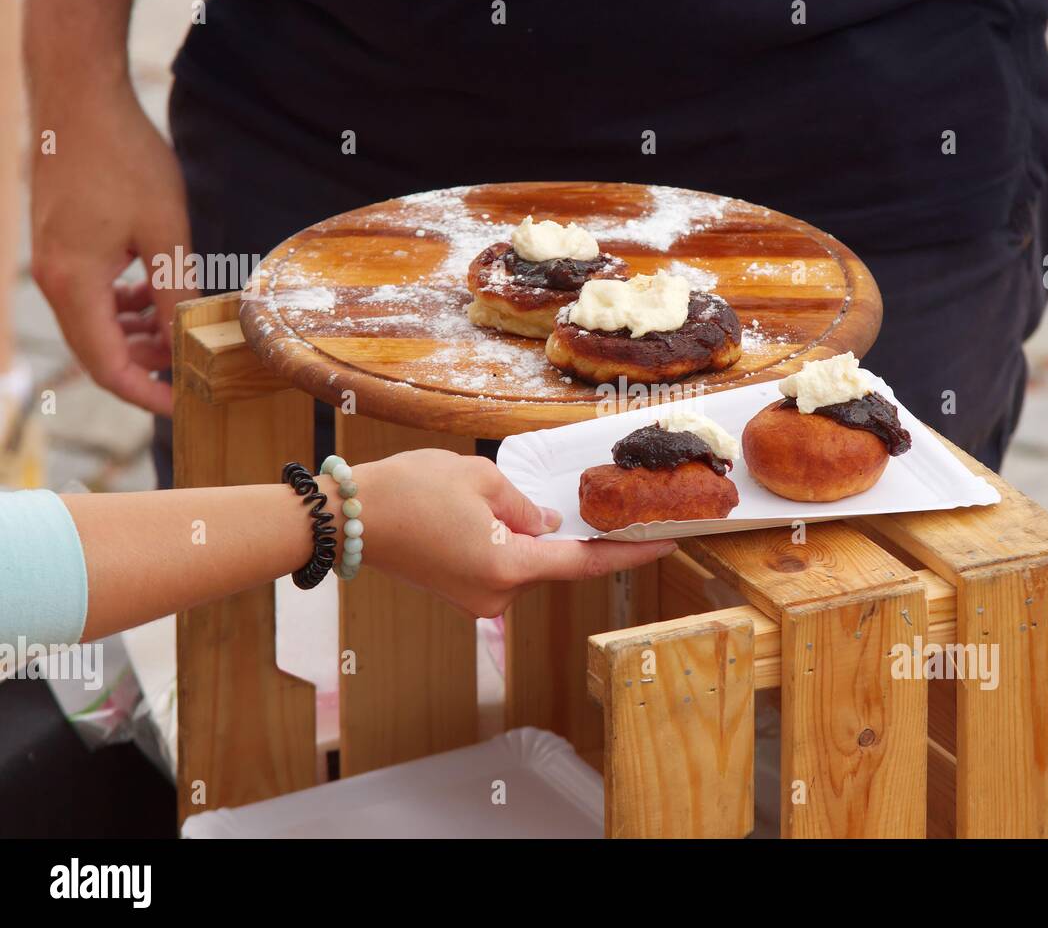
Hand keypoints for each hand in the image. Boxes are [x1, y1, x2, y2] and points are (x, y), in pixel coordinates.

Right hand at [29, 81, 192, 415]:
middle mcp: (54, 279)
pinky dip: (123, 306)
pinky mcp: (61, 245)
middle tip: (195, 369)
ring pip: (96, 324)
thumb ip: (175, 291)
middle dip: (147, 367)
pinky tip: (157, 298)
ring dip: (138, 335)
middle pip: (99, 352)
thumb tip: (189, 339)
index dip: (148, 395)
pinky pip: (91, 295)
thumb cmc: (123, 156)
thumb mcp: (166, 232)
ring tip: (183, 333)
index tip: (186, 406)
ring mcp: (53, 261)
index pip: (108, 368)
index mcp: (73, 283)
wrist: (79, 95)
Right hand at [352, 449, 676, 616]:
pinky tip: (484, 512)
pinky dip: (506, 541)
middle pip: (552, 562)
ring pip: (523, 561)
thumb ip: (526, 506)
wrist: (346, 518)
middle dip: (566, 529)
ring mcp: (475, 600)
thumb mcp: (481, 480)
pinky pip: (499, 565)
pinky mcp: (458, 592)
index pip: (585, 563)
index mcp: (508, 568)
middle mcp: (496, 596)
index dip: (630, 552)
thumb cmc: (409, 491)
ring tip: (492, 494)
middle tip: (577, 494)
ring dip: (526, 532)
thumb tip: (549, 523)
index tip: (670, 543)